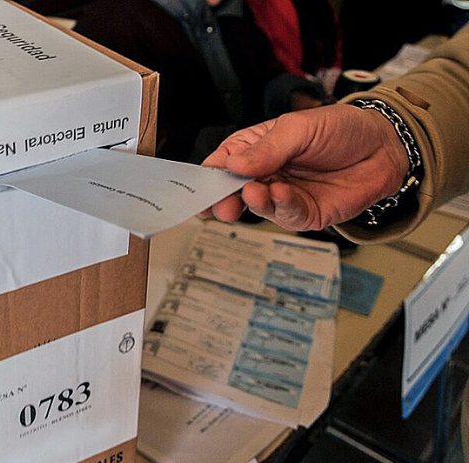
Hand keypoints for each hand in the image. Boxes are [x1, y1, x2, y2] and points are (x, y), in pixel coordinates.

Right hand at [202, 104, 408, 230]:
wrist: (385, 147)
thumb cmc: (341, 129)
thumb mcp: (300, 127)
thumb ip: (267, 148)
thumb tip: (233, 165)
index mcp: (255, 149)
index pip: (223, 164)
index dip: (208, 176)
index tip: (198, 187)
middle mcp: (265, 175)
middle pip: (232, 192)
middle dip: (222, 200)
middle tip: (218, 205)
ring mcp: (282, 196)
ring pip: (257, 207)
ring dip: (253, 202)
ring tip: (253, 193)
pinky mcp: (304, 214)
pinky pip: (286, 214)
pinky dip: (280, 206)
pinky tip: (280, 194)